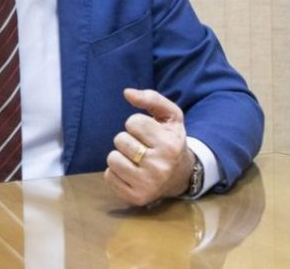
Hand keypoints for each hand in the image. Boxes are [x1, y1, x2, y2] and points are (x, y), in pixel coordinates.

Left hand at [103, 88, 194, 205]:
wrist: (181, 176)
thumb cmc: (170, 141)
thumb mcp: (170, 116)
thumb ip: (151, 98)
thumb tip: (127, 93)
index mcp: (170, 145)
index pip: (133, 122)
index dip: (137, 125)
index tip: (149, 133)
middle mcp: (160, 166)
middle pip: (120, 140)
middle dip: (128, 140)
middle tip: (143, 148)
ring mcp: (148, 184)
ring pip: (112, 158)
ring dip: (120, 156)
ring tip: (136, 160)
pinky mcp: (136, 197)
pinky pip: (109, 176)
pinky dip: (116, 172)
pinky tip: (132, 172)